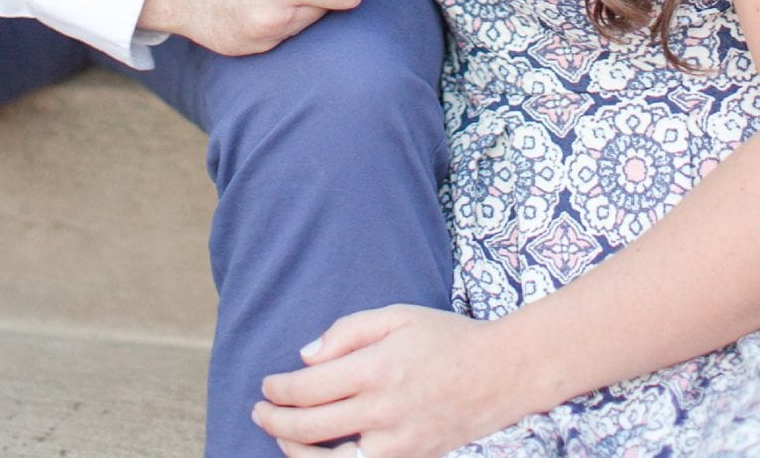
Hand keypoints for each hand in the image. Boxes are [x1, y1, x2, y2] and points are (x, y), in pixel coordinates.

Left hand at [255, 305, 521, 457]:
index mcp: (377, 368)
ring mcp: (397, 443)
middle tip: (259, 412)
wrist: (500, 374)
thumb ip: (348, 331)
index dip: (280, 389)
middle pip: (311, 427)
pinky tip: (319, 457)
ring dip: (296, 453)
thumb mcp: (397, 316)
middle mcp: (383, 410)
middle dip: (275, 422)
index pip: (310, 387)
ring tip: (281, 438)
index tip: (267, 385)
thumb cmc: (446, 337)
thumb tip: (307, 357)